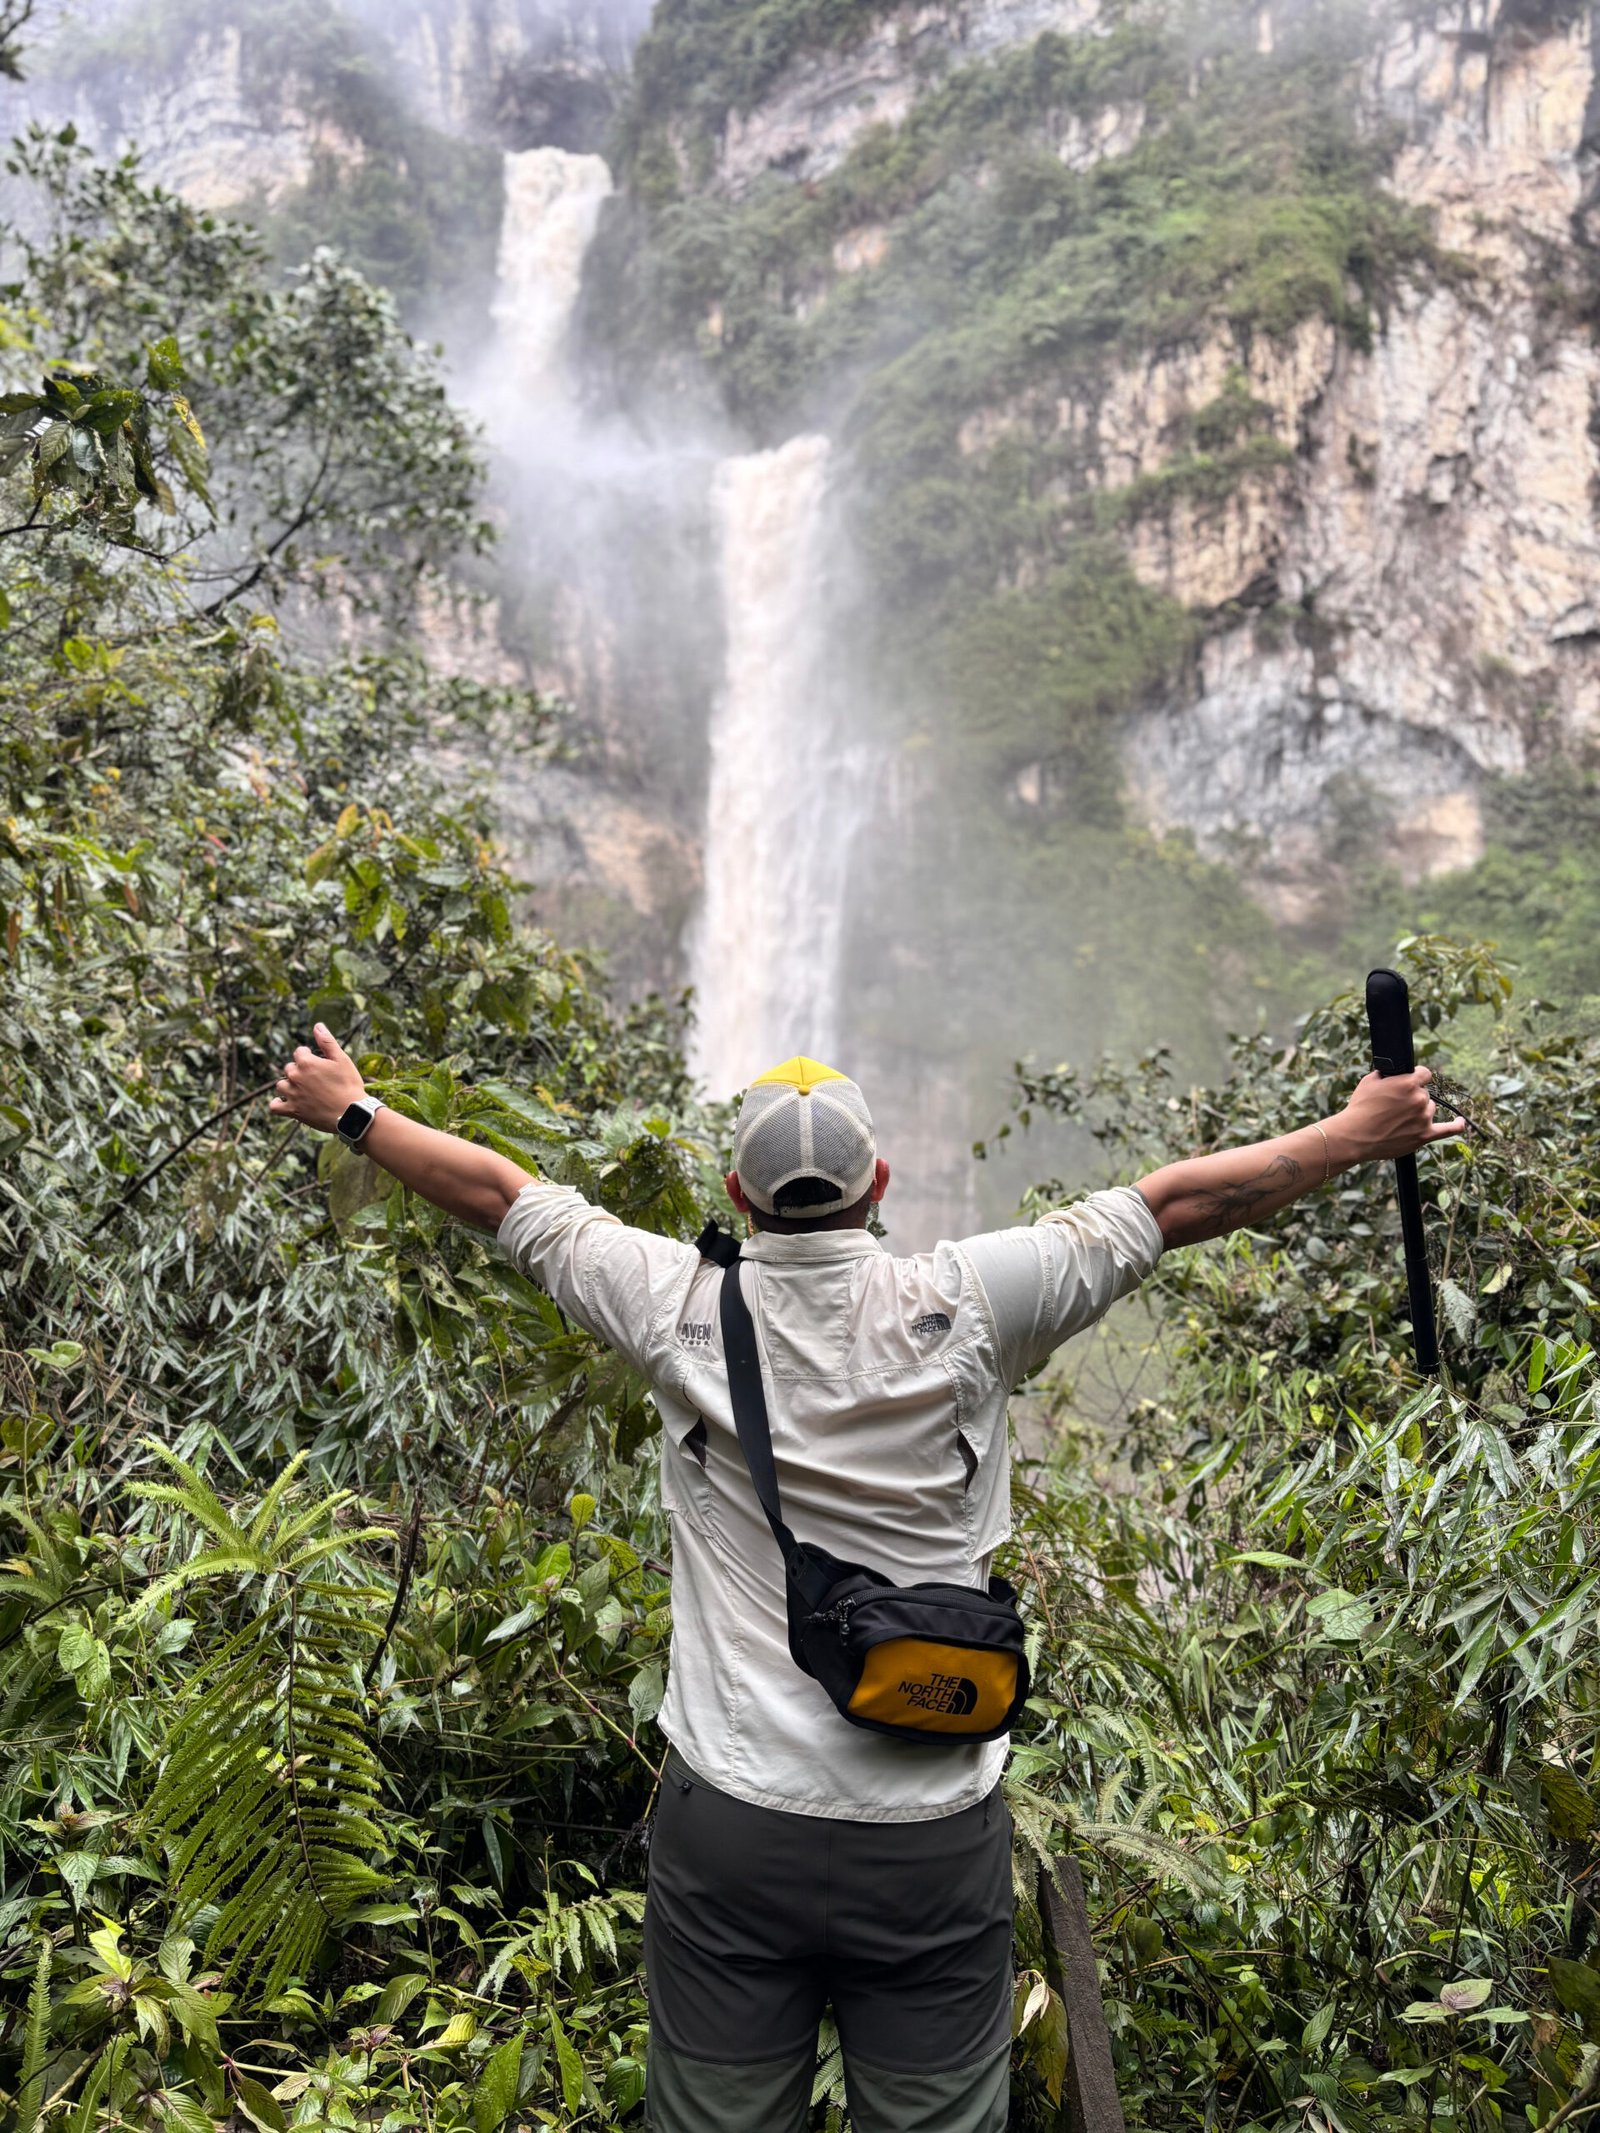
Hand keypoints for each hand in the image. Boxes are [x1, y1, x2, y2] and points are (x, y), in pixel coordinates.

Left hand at [268, 1023, 365, 1133]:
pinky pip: (274, 1106)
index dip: (309, 1056)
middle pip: (289, 1068)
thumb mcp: (342, 1059)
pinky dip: (278, 1104)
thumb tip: (317, 1026)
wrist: (351, 1114)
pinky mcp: (292, 1110)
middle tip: (316, 1080)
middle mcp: (295, 1077)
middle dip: (300, 1071)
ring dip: (289, 1086)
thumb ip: (327, 1042)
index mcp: (306, 1062)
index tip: (319, 1064)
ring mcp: (291, 1094)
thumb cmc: (349, 1085)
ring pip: (281, 1085)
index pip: (299, 1052)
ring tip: (303, 1091)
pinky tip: (286, 1102)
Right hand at [1337, 1067, 1465, 1164]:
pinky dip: (1456, 1126)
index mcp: (1408, 1082)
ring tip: (1398, 1120)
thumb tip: (1395, 1074)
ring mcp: (1424, 1118)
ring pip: (1429, 1109)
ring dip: (1418, 1111)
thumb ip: (1388, 1075)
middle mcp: (1419, 1099)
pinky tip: (1461, 1122)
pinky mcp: (1424, 1136)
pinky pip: (1448, 1130)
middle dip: (1411, 1097)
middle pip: (1424, 1094)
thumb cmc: (1360, 1108)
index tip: (1409, 1082)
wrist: (1355, 1136)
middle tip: (1392, 1107)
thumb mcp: (1369, 1081)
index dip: (1415, 1077)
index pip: (1424, 1073)